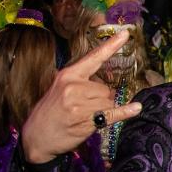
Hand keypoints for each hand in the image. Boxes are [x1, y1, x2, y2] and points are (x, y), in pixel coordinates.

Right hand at [20, 29, 142, 163]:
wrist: (35, 137)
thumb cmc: (50, 112)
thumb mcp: (59, 90)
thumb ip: (80, 83)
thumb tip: (106, 85)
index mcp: (67, 75)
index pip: (93, 58)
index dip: (111, 46)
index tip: (126, 34)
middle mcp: (73, 87)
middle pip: (106, 88)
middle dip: (102, 98)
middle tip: (85, 109)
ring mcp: (79, 104)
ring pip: (109, 102)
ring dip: (104, 110)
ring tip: (84, 117)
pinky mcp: (86, 120)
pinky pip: (112, 113)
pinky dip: (125, 112)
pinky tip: (136, 108)